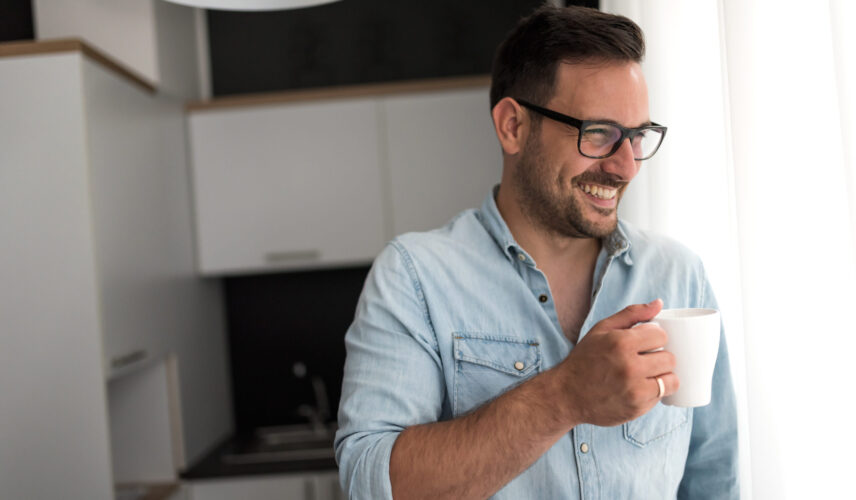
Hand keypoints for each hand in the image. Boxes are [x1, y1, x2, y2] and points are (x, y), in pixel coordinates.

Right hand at [555, 299, 678, 426]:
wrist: (567, 395)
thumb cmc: (585, 359)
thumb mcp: (602, 330)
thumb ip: (632, 314)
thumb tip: (659, 303)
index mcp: (620, 343)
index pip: (661, 336)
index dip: (655, 337)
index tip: (647, 342)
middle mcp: (629, 367)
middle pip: (669, 358)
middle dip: (661, 356)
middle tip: (647, 359)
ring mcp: (634, 391)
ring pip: (671, 380)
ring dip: (663, 376)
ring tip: (648, 374)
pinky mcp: (637, 408)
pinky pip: (661, 397)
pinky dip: (655, 392)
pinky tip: (640, 387)